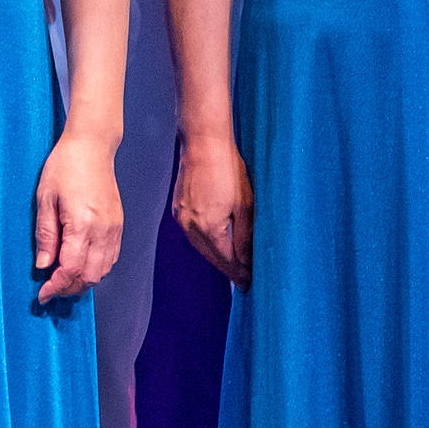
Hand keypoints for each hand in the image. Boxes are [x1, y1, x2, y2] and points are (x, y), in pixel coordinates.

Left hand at [31, 129, 121, 302]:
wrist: (92, 148)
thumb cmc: (64, 168)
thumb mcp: (44, 198)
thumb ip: (45, 234)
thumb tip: (42, 265)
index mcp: (82, 225)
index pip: (70, 269)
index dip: (56, 286)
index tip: (42, 294)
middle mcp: (103, 233)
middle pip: (89, 276)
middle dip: (69, 288)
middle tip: (50, 290)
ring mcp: (114, 230)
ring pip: (102, 271)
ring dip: (83, 281)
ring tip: (62, 281)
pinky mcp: (118, 226)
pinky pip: (110, 258)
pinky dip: (95, 269)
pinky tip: (80, 266)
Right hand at [174, 131, 251, 286]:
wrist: (204, 144)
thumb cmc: (228, 171)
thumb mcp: (246, 207)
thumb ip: (245, 238)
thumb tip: (247, 263)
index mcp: (208, 228)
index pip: (226, 262)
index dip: (240, 274)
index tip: (251, 283)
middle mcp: (189, 226)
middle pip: (211, 257)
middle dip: (228, 268)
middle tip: (245, 278)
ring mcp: (180, 217)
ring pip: (201, 246)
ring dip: (217, 255)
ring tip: (235, 262)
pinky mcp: (177, 208)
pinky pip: (193, 233)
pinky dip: (206, 241)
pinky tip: (218, 241)